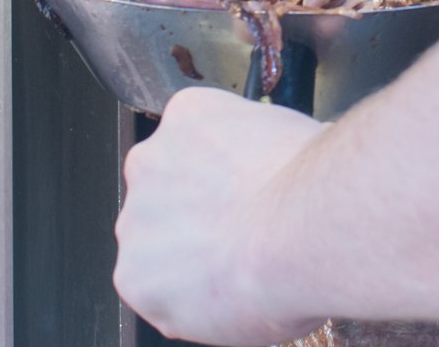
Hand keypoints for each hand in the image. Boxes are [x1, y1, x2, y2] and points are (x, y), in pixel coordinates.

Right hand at [113, 87, 329, 345]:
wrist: (306, 234)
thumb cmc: (282, 286)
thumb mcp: (232, 323)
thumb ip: (203, 292)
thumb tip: (224, 272)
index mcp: (137, 279)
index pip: (157, 260)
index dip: (196, 251)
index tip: (226, 249)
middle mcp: (131, 221)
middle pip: (161, 206)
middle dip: (196, 206)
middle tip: (250, 215)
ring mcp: (153, 162)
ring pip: (180, 158)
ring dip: (210, 163)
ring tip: (263, 182)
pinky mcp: (182, 116)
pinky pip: (204, 117)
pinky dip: (230, 125)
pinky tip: (263, 150)